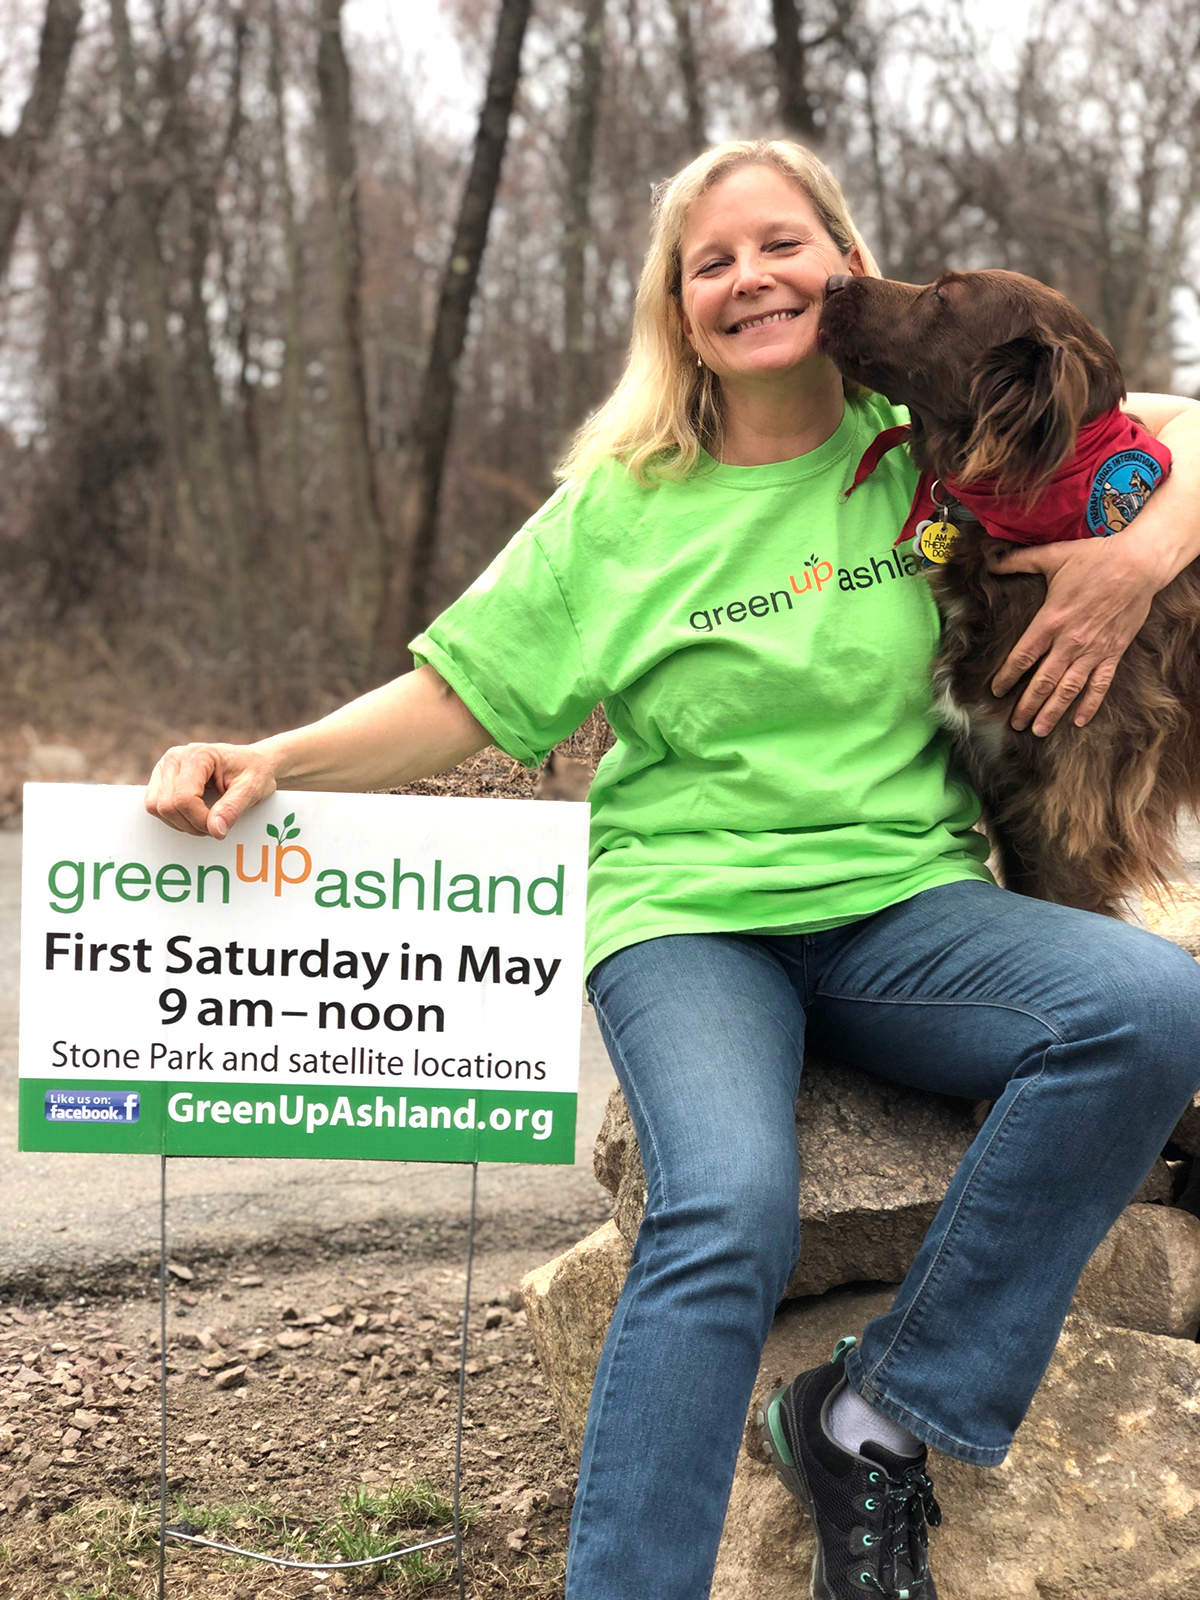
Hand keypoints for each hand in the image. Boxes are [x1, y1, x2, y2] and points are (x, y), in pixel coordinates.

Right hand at [145, 743, 277, 837]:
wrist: (253, 763)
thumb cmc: (254, 772)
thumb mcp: (251, 790)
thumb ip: (232, 809)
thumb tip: (215, 831)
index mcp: (197, 755)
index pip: (184, 798)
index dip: (200, 820)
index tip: (220, 827)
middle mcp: (175, 758)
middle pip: (166, 806)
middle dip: (190, 824)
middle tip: (214, 826)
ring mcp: (164, 767)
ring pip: (155, 807)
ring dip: (180, 823)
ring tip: (205, 821)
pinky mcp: (160, 778)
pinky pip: (154, 806)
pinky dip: (172, 818)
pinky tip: (193, 816)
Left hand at [985, 536, 1163, 734]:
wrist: (1138, 564)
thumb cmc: (1095, 558)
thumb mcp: (1052, 555)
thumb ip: (1019, 561)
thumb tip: (992, 561)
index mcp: (1051, 620)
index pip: (1022, 656)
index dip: (1008, 677)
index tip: (996, 691)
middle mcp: (1070, 641)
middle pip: (1043, 681)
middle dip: (1027, 705)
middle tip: (1014, 724)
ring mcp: (1093, 650)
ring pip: (1068, 689)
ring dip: (1052, 712)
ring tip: (1039, 730)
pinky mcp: (1113, 652)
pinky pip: (1100, 684)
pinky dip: (1090, 704)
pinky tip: (1079, 721)